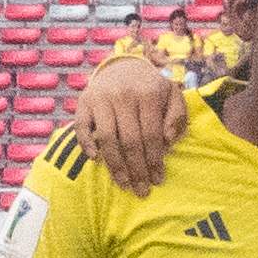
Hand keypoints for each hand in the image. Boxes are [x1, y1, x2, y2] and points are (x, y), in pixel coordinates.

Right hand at [72, 51, 191, 191]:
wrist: (123, 67)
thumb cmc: (152, 89)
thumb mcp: (172, 96)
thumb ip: (177, 116)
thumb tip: (169, 140)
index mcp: (148, 95)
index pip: (151, 135)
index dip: (154, 160)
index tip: (158, 179)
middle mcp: (122, 96)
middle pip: (129, 141)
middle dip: (136, 169)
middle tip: (141, 190)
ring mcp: (100, 99)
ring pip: (107, 138)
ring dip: (115, 165)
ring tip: (123, 184)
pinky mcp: (83, 102)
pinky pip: (80, 127)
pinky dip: (86, 143)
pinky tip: (95, 159)